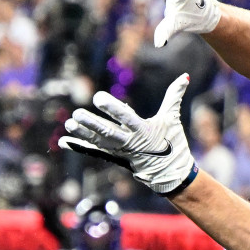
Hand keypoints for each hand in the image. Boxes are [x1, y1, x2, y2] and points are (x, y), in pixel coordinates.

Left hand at [60, 73, 197, 195]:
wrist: (171, 173)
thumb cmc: (172, 143)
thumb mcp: (173, 118)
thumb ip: (174, 96)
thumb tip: (184, 76)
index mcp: (144, 131)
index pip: (126, 118)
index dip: (112, 108)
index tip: (97, 98)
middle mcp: (130, 143)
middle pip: (108, 133)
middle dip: (92, 124)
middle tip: (76, 114)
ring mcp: (121, 151)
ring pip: (98, 142)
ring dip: (83, 134)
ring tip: (69, 124)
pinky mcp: (115, 156)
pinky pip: (94, 151)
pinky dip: (79, 146)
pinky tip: (64, 141)